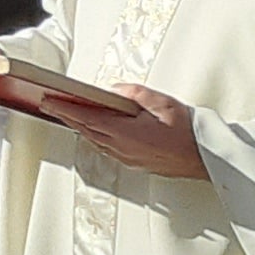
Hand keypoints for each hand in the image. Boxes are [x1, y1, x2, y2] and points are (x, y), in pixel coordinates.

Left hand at [44, 80, 206, 178]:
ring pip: (95, 140)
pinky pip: (107, 148)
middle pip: (86, 130)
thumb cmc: (189, 132)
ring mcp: (128, 158)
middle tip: (51, 105)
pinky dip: (96, 137)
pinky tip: (96, 130)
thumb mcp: (161, 103)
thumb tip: (114, 91)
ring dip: (81, 127)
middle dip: (67, 116)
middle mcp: (122, 148)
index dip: (64, 108)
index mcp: (125, 132)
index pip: (85, 117)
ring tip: (68, 114)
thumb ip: (133, 94)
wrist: (206, 157)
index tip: (48, 101)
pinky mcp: (135, 163)